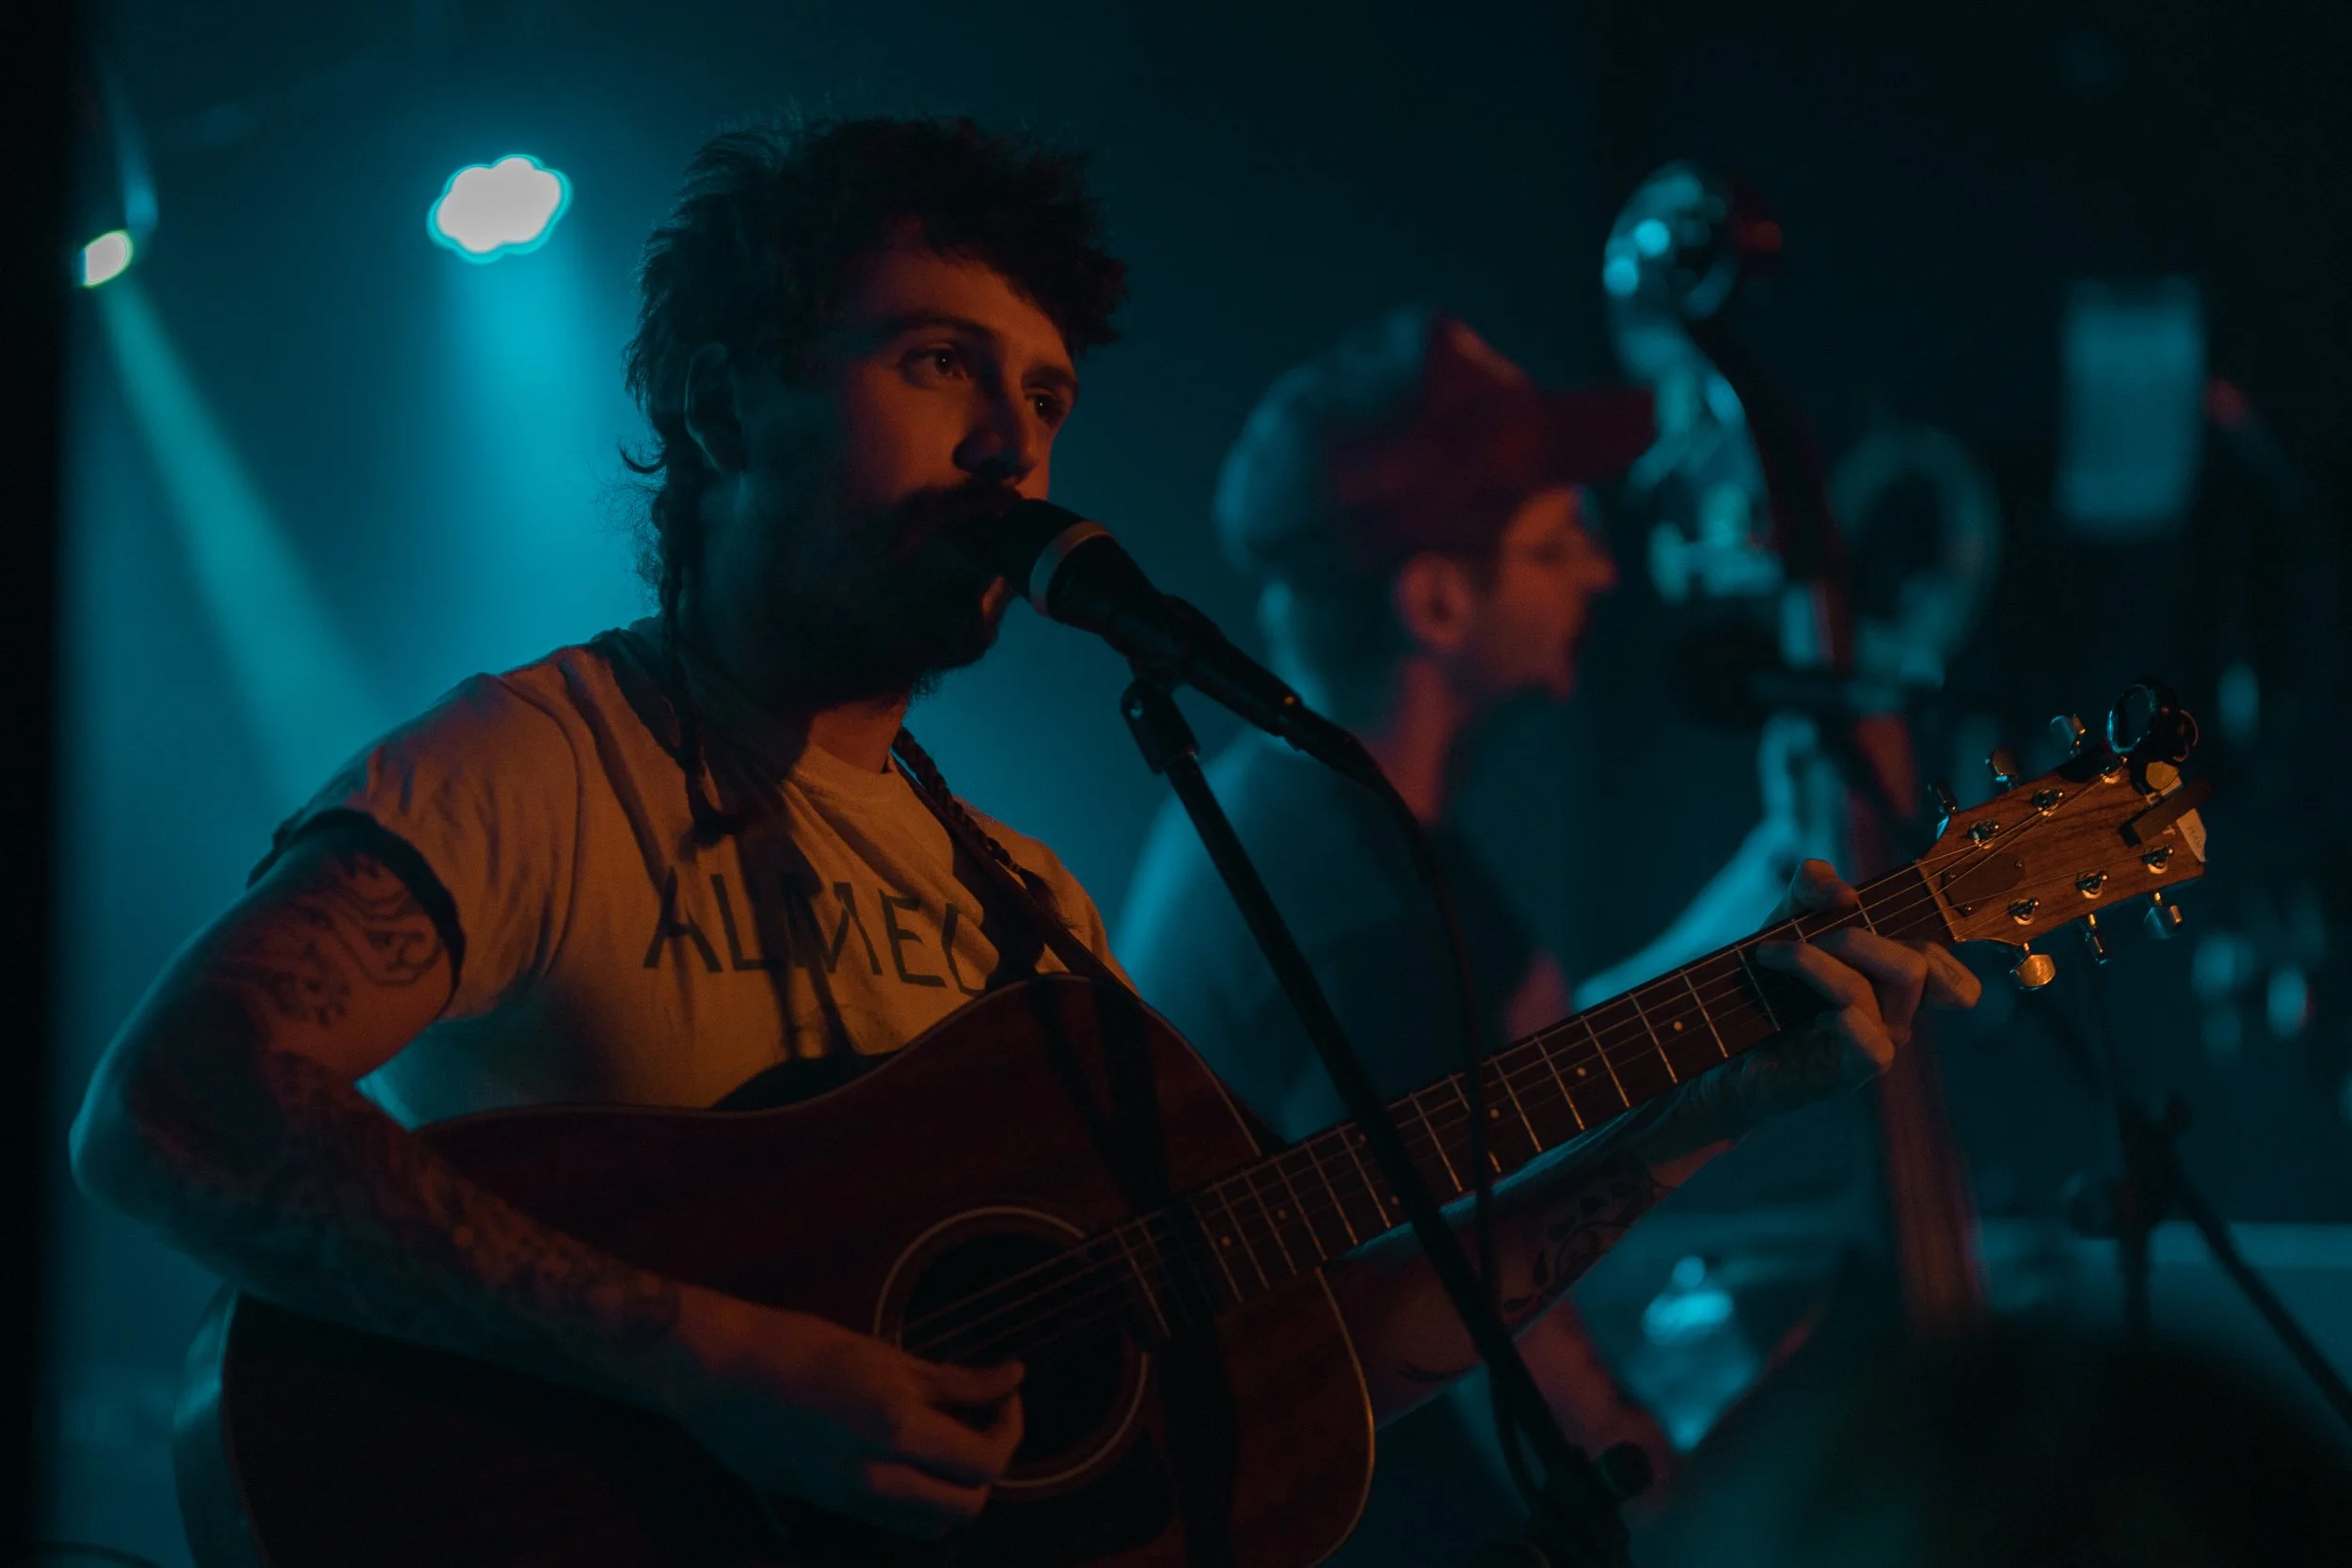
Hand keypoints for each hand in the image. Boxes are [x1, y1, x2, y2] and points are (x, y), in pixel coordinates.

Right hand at [659, 1287, 1024, 1538]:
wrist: (719, 1373)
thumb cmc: (799, 1347)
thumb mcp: (885, 1355)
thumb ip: (955, 1378)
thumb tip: (1012, 1378)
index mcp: (897, 1429)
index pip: (986, 1461)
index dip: (1010, 1429)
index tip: (1004, 1395)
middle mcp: (878, 1477)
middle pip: (969, 1504)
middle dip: (987, 1463)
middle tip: (982, 1419)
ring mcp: (852, 1499)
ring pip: (934, 1523)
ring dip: (954, 1489)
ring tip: (946, 1439)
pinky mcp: (830, 1506)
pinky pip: (895, 1521)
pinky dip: (918, 1500)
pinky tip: (909, 1456)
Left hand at [1649, 860, 1981, 1155]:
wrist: (1720, 1035)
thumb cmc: (1765, 979)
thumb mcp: (1787, 918)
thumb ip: (1813, 887)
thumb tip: (1844, 891)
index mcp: (1893, 978)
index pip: (1947, 968)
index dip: (1938, 946)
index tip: (1883, 923)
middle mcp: (1896, 1013)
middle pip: (1915, 966)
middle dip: (1851, 939)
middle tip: (1794, 940)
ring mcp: (1876, 1042)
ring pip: (1871, 990)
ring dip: (1812, 962)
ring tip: (1768, 959)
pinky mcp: (1850, 1071)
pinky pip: (1873, 1042)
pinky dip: (1841, 1016)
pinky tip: (1810, 1016)